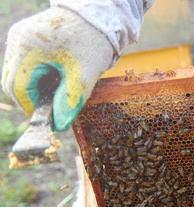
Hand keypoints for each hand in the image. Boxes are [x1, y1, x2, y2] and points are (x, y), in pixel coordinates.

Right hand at [2, 7, 113, 130]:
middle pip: (13, 80)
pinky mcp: (28, 35)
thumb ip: (69, 102)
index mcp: (26, 49)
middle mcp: (17, 40)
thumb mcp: (83, 76)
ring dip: (36, 86)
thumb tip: (58, 125)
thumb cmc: (92, 42)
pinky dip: (38, 74)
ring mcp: (20, 36)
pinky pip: (26, 61)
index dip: (31, 107)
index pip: (17, 88)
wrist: (100, 14)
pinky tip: (58, 77)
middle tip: (53, 108)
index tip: (48, 118)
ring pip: (18, 72)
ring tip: (59, 90)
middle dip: (32, 97)